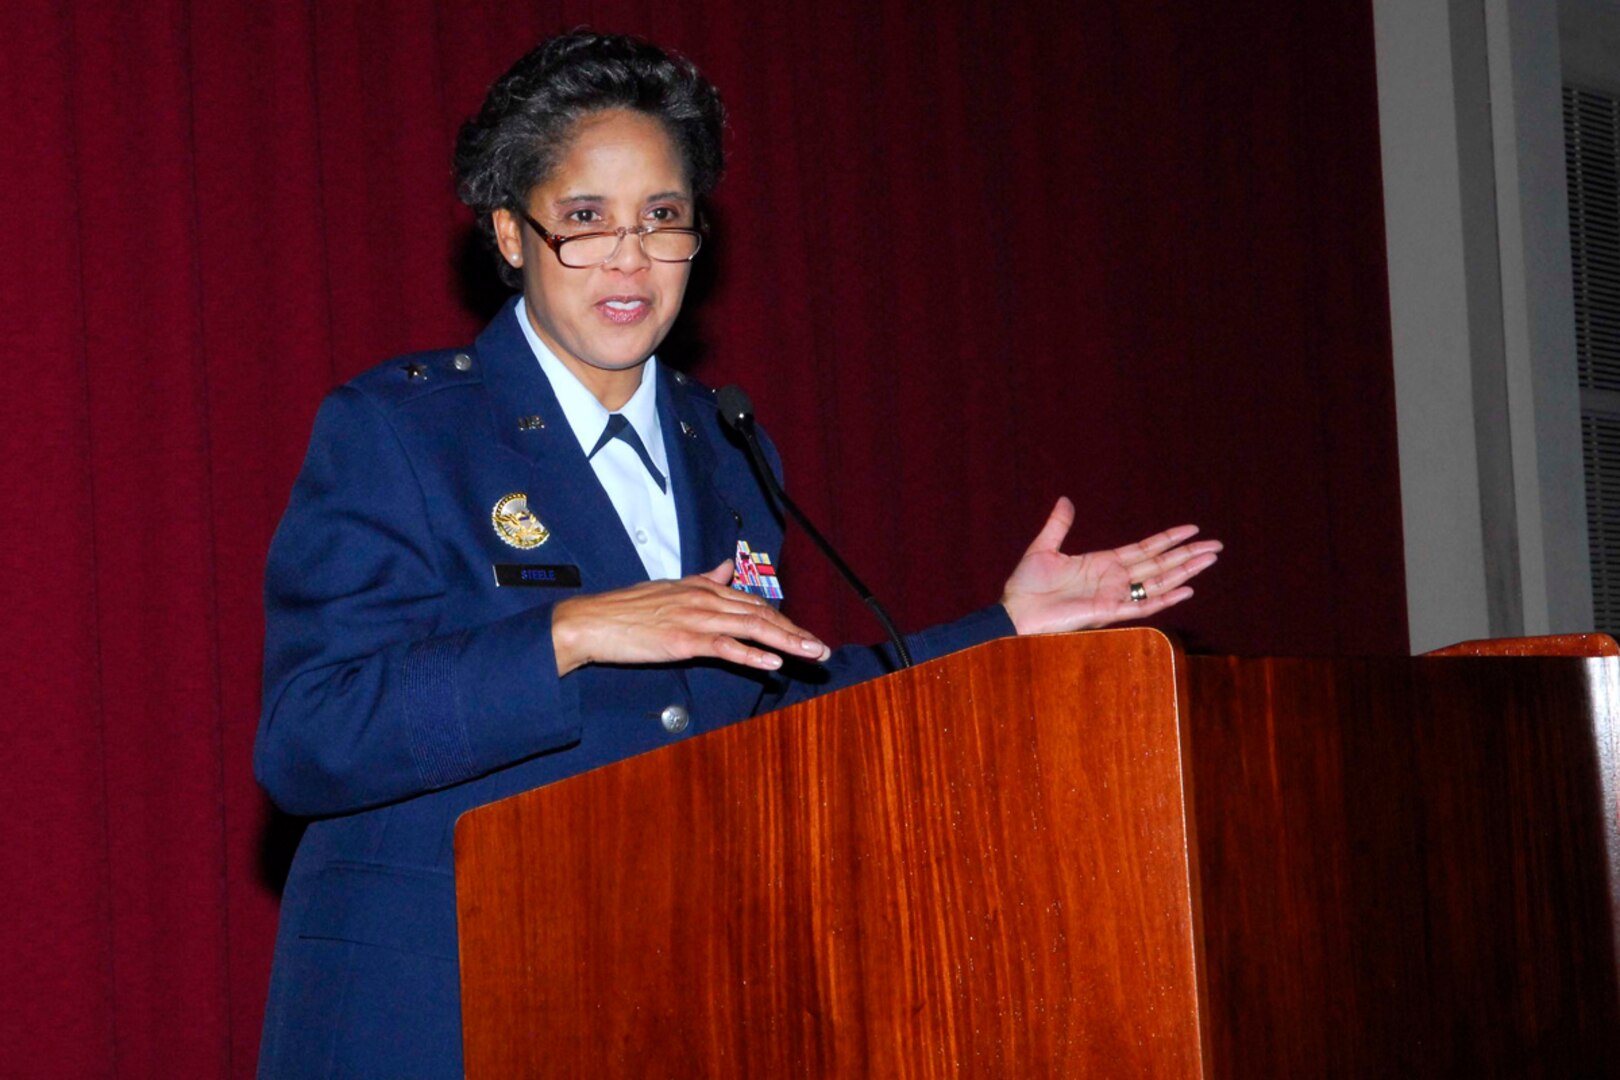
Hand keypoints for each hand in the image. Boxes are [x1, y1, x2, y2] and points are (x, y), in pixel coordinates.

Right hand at [551, 560, 831, 675]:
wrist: (592, 621)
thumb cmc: (627, 609)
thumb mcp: (670, 588)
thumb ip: (702, 580)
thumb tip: (724, 567)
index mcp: (702, 588)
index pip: (753, 603)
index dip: (782, 619)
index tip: (804, 633)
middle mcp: (704, 599)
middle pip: (761, 615)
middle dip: (795, 631)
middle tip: (822, 647)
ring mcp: (695, 619)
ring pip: (751, 628)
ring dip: (786, 642)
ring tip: (812, 653)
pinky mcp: (683, 640)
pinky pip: (725, 647)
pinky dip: (752, 654)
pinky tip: (774, 662)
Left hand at [999, 497, 1220, 634]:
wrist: (1015, 611)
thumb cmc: (1026, 585)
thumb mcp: (1044, 548)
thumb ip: (1058, 525)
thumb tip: (1066, 500)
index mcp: (1103, 563)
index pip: (1145, 549)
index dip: (1169, 539)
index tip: (1192, 529)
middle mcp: (1114, 580)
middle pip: (1160, 564)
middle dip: (1188, 554)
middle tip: (1216, 545)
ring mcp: (1114, 596)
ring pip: (1159, 582)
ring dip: (1185, 571)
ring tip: (1210, 560)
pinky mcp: (1109, 613)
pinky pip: (1144, 606)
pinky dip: (1166, 598)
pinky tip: (1187, 589)